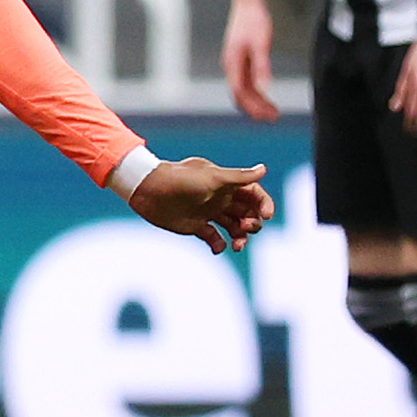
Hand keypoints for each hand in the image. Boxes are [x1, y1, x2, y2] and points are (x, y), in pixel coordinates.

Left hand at [131, 157, 273, 252]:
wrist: (149, 190)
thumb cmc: (181, 179)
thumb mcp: (212, 178)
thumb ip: (238, 177)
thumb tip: (264, 169)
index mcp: (227, 184)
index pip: (254, 194)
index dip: (264, 204)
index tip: (267, 216)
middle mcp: (220, 198)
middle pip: (247, 213)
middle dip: (253, 223)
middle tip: (245, 228)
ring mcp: (209, 213)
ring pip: (234, 228)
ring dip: (240, 237)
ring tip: (237, 245)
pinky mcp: (196, 226)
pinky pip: (214, 238)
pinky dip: (219, 245)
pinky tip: (217, 247)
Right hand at [222, 0, 278, 120]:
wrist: (248, 4)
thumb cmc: (254, 21)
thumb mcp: (261, 44)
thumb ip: (262, 66)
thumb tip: (265, 87)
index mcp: (233, 62)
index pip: (240, 91)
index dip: (252, 105)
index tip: (266, 115)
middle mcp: (231, 66)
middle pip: (240, 94)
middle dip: (256, 108)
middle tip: (274, 117)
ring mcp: (235, 64)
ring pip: (243, 90)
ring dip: (257, 102)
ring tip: (273, 111)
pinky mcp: (241, 60)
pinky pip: (246, 82)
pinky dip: (256, 93)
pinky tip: (266, 96)